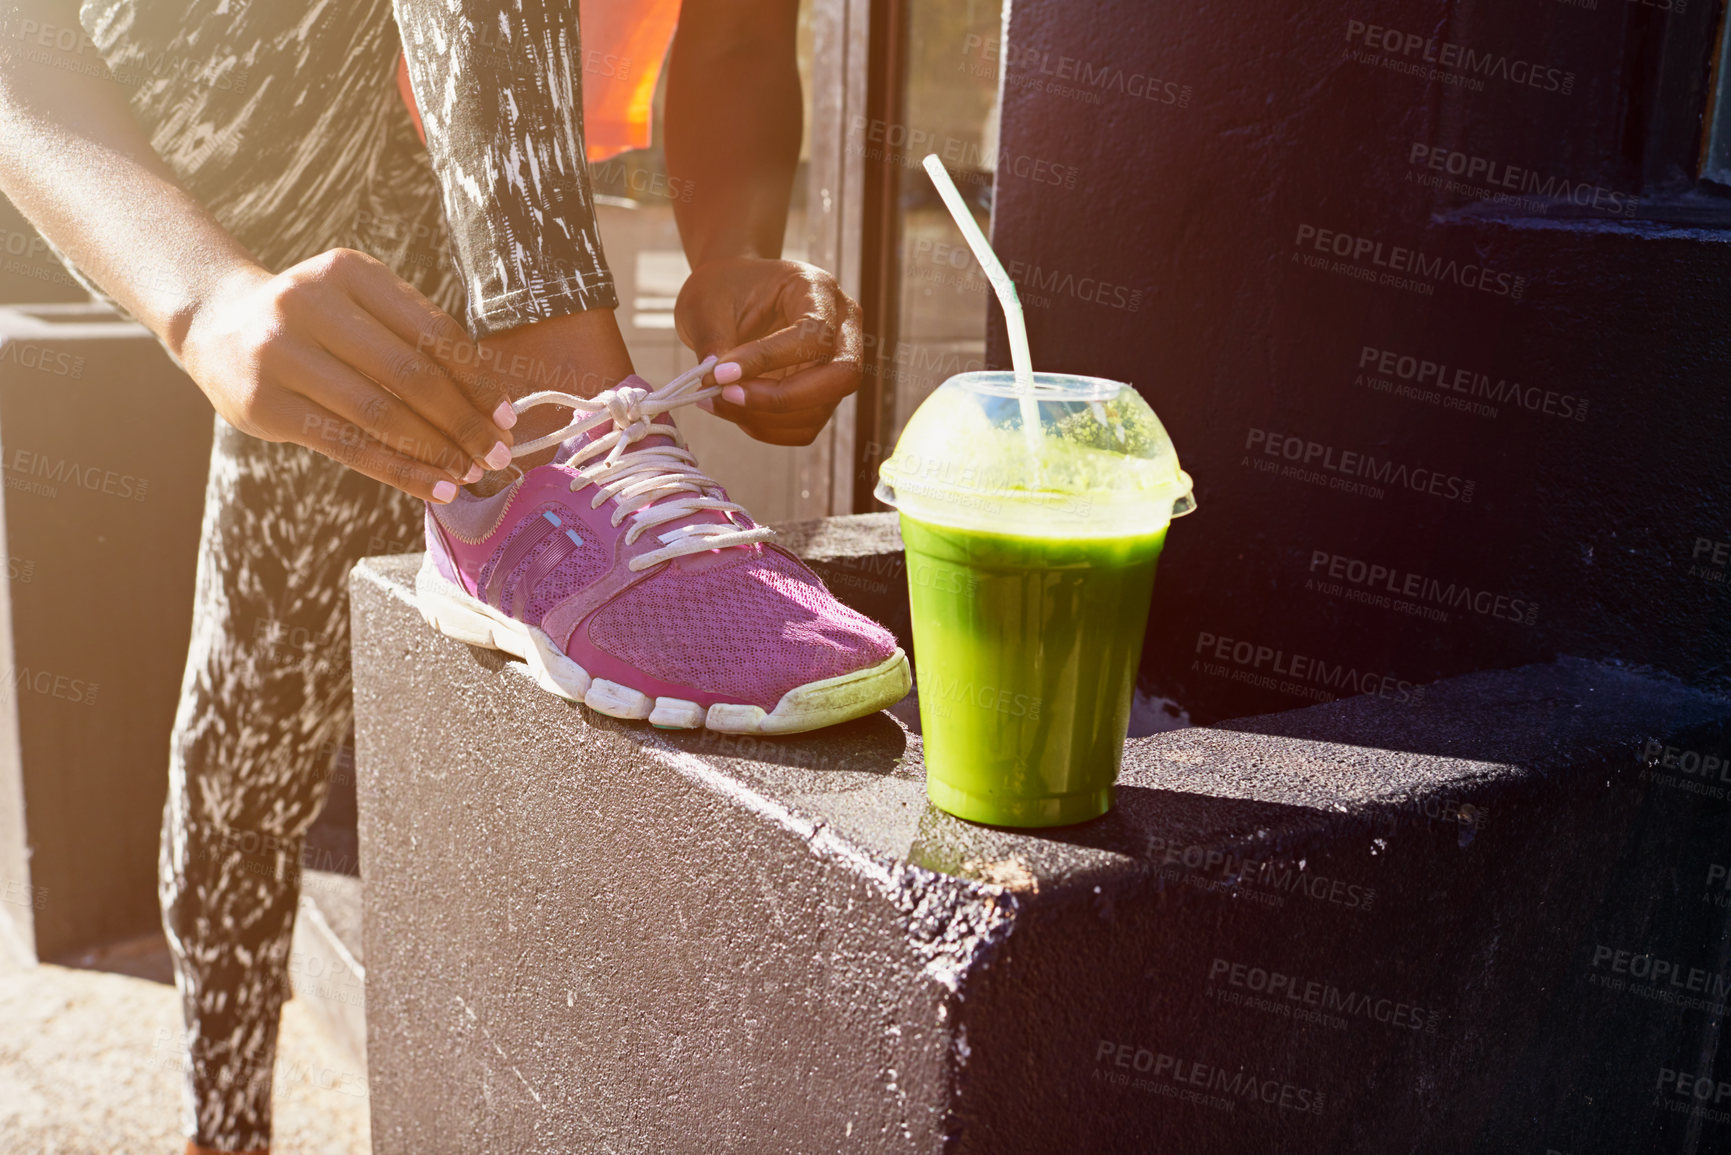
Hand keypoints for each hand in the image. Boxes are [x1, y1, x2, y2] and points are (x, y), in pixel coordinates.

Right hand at [178, 248, 516, 501]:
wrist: (215, 322)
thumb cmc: (314, 321)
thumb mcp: (359, 305)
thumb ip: (414, 339)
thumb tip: (490, 406)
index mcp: (348, 271)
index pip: (433, 332)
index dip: (477, 380)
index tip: (507, 417)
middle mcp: (309, 304)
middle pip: (410, 374)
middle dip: (463, 421)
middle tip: (497, 453)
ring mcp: (280, 353)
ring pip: (379, 415)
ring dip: (435, 452)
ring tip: (469, 474)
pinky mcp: (263, 403)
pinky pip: (347, 446)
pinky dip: (399, 471)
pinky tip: (433, 487)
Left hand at [674, 256, 862, 446]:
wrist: (731, 295)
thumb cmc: (722, 289)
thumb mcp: (706, 305)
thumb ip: (713, 342)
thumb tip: (716, 383)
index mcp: (817, 289)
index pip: (813, 333)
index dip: (768, 359)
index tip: (720, 374)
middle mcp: (841, 326)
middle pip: (840, 377)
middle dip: (782, 399)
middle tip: (728, 395)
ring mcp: (836, 364)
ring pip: (819, 410)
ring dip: (765, 418)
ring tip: (717, 401)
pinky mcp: (821, 394)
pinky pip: (804, 426)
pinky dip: (767, 427)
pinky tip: (734, 409)